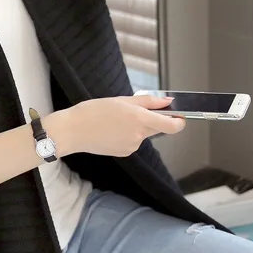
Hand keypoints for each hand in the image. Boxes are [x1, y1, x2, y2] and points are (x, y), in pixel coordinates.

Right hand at [57, 94, 184, 157]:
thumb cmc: (92, 112)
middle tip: (134, 111)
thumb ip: (148, 102)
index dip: (180, 121)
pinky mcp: (124, 153)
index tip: (179, 115)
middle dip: (152, 119)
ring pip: (143, 134)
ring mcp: (132, 146)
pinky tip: (111, 130)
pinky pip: (133, 141)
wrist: (72, 131)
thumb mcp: (122, 100)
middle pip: (158, 128)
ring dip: (137, 127)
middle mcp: (139, 135)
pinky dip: (127, 135)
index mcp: (140, 119)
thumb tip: (168, 102)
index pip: (173, 125)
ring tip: (115, 120)